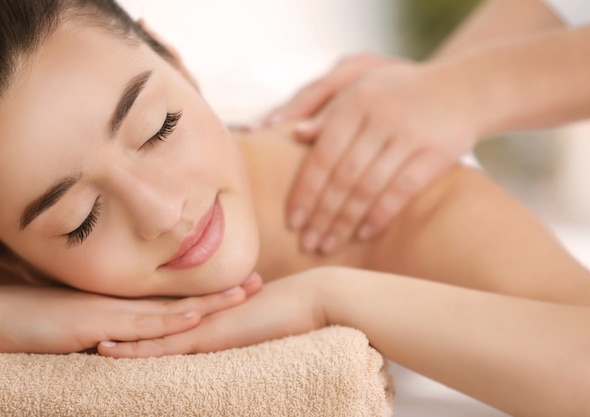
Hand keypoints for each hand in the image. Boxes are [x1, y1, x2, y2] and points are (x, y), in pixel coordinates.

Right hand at [0, 278, 259, 353]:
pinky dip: (169, 323)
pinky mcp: (101, 326)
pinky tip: (192, 319)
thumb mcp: (92, 324)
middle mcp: (130, 306)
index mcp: (131, 305)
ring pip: (173, 309)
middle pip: (185, 299)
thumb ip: (120, 328)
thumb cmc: (45, 319)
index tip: (240, 285)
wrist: (8, 315)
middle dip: (222, 293)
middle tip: (257, 282)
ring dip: (208, 303)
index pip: (179, 298)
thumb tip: (137, 338)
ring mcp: (118, 314)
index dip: (209, 293)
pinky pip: (142, 326)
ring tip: (242, 294)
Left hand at [98, 268, 329, 357]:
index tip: (123, 326)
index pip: (174, 319)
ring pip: (151, 333)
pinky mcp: (209, 336)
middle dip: (126, 328)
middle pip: (156, 323)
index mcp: (215, 315)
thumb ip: (248, 330)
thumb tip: (245, 336)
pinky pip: (165, 346)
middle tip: (93, 333)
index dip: (147, 322)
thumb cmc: (297, 312)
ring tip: (89, 341)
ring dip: (120, 339)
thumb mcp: (265, 323)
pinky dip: (135, 349)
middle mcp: (203, 318)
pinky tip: (109, 351)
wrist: (313, 300)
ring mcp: (204, 325)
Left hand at [267, 54, 477, 253]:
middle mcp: (381, 116)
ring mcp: (411, 135)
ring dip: (346, 222)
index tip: (292, 221)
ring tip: (329, 245)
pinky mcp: (437, 152)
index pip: (323, 155)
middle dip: (322, 214)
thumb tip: (293, 134)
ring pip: (369, 188)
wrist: (462, 87)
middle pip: (343, 176)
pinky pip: (402, 191)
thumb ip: (329, 111)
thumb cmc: (400, 92)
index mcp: (357, 101)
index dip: (305, 191)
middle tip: (307, 243)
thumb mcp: (363, 89)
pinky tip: (364, 233)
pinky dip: (380, 215)